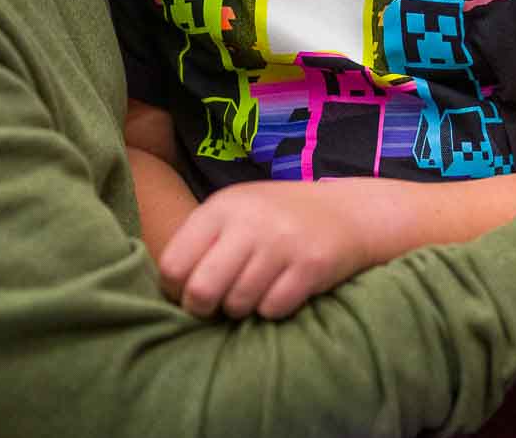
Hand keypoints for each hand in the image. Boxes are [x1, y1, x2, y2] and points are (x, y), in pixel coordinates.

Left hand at [157, 180, 373, 320]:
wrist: (348, 212)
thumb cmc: (278, 219)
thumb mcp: (237, 212)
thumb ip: (202, 241)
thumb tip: (167, 290)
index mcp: (223, 207)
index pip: (174, 264)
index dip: (176, 289)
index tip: (189, 292)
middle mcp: (251, 222)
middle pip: (201, 290)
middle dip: (204, 308)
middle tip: (215, 306)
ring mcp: (283, 243)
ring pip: (237, 305)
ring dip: (241, 308)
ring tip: (252, 292)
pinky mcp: (310, 265)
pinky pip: (272, 309)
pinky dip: (272, 309)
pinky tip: (280, 291)